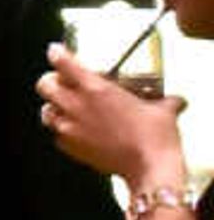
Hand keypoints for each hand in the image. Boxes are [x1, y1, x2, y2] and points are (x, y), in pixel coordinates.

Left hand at [40, 43, 189, 191]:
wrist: (149, 168)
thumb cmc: (155, 137)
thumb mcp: (162, 110)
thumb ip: (165, 101)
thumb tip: (175, 100)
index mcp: (95, 88)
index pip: (63, 62)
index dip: (57, 54)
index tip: (56, 51)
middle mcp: (76, 106)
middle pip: (44, 85)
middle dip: (51, 81)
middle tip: (63, 82)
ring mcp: (70, 128)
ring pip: (46, 111)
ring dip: (54, 107)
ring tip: (68, 108)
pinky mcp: (70, 148)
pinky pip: (57, 136)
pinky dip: (63, 132)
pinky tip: (78, 132)